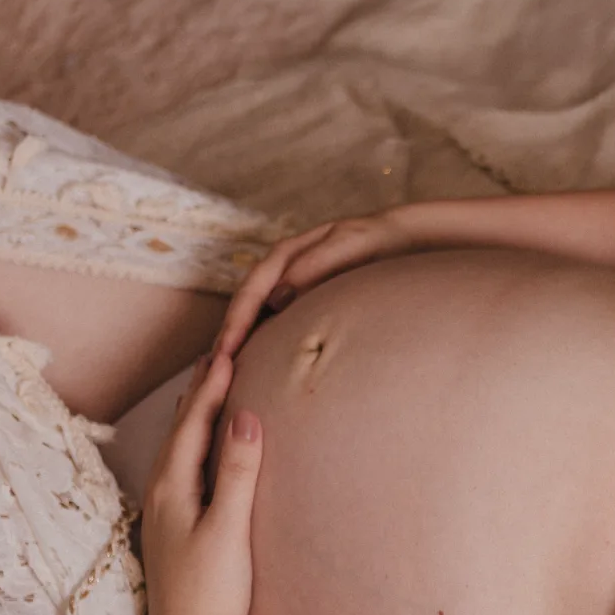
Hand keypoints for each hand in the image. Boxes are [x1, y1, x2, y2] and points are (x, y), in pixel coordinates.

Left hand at [141, 351, 262, 614]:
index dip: (213, 387)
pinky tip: (208, 458)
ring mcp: (165, 519)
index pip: (193, 424)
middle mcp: (160, 499)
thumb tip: (247, 416)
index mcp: (171, 490)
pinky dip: (198, 450)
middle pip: (179, 432)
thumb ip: (240, 472)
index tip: (230, 350)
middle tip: (219, 356)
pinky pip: (185, 474)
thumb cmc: (212, 595)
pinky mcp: (176, 537)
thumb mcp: (230, 530)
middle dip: (200, 394)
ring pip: (179, 453)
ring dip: (196, 420)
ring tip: (211, 395)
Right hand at [213, 209, 421, 358]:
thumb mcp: (348, 247)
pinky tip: (260, 364)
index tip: (224, 352)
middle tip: (215, 373)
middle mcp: (281, 269)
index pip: (251, 292)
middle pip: (245, 306)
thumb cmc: (376, 242)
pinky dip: (263, 340)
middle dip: (228, 337)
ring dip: (241, 341)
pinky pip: (275, 320)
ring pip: (257, 315)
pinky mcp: (303, 298)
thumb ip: (314, 267)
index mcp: (286, 255)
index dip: (235, 322)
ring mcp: (291, 284)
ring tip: (229, 375)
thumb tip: (277, 299)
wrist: (399, 239)